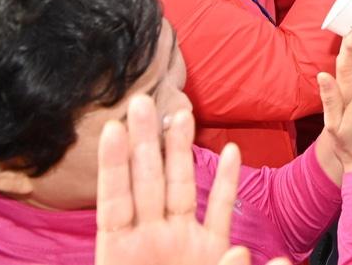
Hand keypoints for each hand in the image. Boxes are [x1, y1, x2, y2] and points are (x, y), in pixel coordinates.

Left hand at [95, 97, 271, 264]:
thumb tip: (239, 249)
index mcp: (123, 255)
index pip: (116, 202)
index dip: (114, 165)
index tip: (112, 128)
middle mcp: (153, 241)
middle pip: (147, 182)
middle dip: (144, 140)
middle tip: (141, 101)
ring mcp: (184, 242)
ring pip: (181, 187)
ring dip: (181, 150)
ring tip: (182, 115)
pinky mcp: (211, 249)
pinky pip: (219, 210)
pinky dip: (227, 181)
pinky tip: (232, 151)